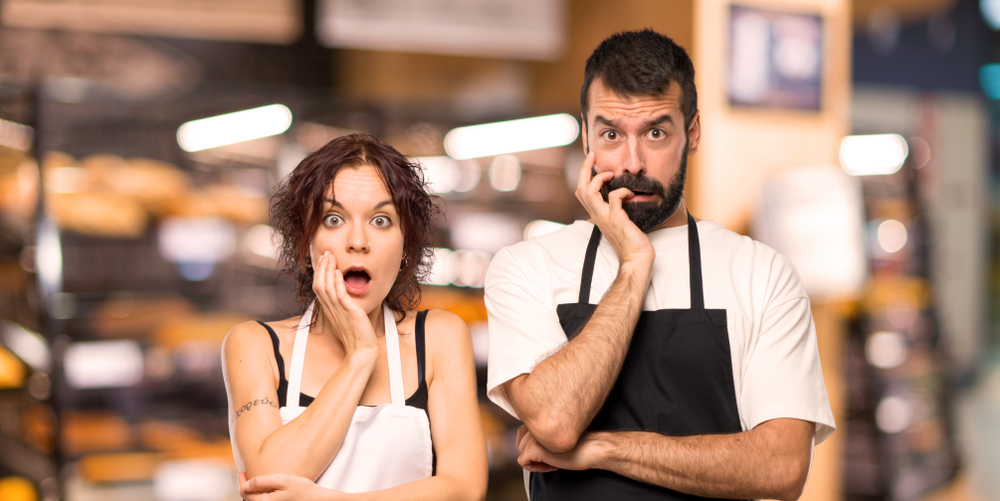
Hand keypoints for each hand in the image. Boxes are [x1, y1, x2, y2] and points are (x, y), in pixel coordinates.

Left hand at [239, 471, 348, 500]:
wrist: (317, 500)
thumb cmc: (303, 489)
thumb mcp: (282, 480)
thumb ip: (262, 481)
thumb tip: (246, 483)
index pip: (244, 492)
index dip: (241, 481)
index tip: (241, 472)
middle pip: (248, 499)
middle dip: (245, 487)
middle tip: (245, 475)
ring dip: (251, 492)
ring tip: (253, 482)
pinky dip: (259, 496)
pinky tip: (264, 489)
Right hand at [312, 251, 378, 357]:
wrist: (362, 351)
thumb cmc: (356, 336)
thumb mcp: (346, 318)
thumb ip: (342, 306)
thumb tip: (343, 294)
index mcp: (329, 310)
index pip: (319, 288)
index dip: (319, 273)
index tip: (323, 260)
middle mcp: (331, 309)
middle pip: (319, 284)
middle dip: (322, 267)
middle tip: (325, 254)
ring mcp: (339, 310)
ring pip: (326, 287)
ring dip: (328, 270)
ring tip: (330, 256)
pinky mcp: (349, 312)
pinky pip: (340, 295)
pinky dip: (337, 282)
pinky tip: (338, 271)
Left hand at [516, 426, 602, 472]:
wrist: (592, 448)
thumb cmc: (579, 443)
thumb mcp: (556, 435)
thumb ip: (541, 433)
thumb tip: (525, 443)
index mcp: (540, 418)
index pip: (522, 433)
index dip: (534, 446)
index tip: (550, 450)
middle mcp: (534, 424)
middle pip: (521, 445)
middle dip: (535, 454)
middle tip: (553, 457)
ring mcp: (533, 436)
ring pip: (522, 454)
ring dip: (537, 461)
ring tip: (555, 461)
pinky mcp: (533, 449)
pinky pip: (523, 462)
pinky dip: (536, 468)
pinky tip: (553, 465)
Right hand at [575, 152, 654, 268]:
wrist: (636, 258)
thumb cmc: (630, 241)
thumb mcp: (618, 222)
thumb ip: (614, 210)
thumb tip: (618, 196)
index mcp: (596, 214)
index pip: (581, 192)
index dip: (584, 175)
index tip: (592, 162)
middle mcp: (597, 215)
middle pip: (580, 188)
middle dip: (585, 169)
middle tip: (592, 156)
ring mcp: (605, 217)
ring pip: (589, 192)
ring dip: (598, 178)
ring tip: (610, 173)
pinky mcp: (616, 219)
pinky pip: (614, 198)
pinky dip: (621, 191)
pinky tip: (630, 193)